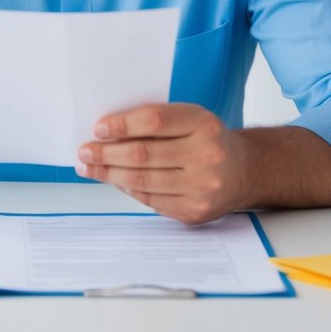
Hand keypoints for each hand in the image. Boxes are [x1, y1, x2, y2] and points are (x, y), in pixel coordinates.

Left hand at [76, 103, 249, 224]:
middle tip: (84, 152)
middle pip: (143, 154)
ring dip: (108, 174)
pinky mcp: (195, 211)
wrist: (246, 171)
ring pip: (142, 181)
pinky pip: (151, 200)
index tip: (98, 128)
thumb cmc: (209, 141)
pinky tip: (115, 180)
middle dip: (105, 154)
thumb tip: (107, 133)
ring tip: (89, 167)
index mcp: (203, 125)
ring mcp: (202, 187)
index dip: (121, 125)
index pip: (154, 121)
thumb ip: (156, 123)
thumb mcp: (191, 119)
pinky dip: (128, 189)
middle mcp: (206, 156)